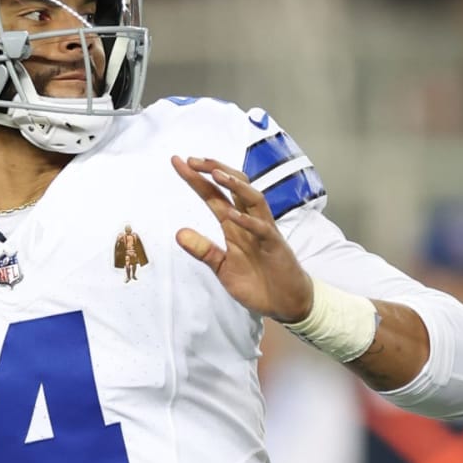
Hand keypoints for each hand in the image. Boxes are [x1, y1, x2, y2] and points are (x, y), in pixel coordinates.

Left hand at [172, 156, 312, 322]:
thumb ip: (203, 250)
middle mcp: (249, 221)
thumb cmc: (257, 282)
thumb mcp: (222, 267)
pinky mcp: (275, 247)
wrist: (284, 302)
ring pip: (253, 199)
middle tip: (192, 160)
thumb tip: (179, 233)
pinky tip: (233, 214)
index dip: (196, 179)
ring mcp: (264, 232)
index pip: (214, 195)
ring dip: (235, 185)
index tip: (178, 162)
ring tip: (215, 174)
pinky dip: (249, 221)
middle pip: (235, 186)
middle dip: (214, 170)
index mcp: (234, 224)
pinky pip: (263, 229)